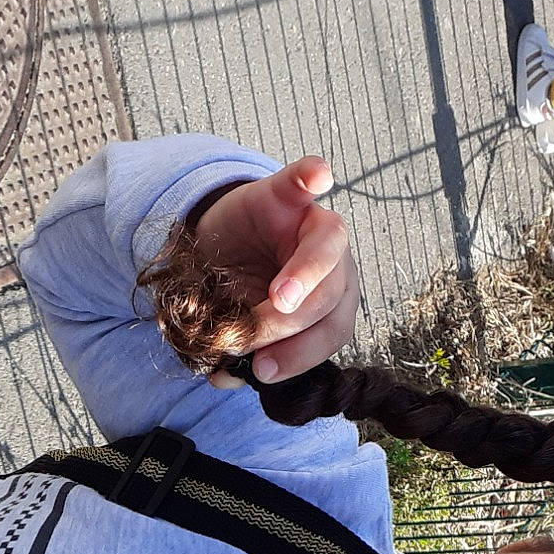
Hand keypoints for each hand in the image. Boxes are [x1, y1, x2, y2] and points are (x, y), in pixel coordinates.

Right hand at [188, 157, 358, 384]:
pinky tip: (317, 178)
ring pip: (327, 246)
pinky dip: (312, 177)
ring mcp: (312, 222)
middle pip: (330, 295)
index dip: (303, 354)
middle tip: (247, 337)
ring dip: (305, 275)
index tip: (264, 371)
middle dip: (289, 324)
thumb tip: (228, 376)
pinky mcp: (285, 192)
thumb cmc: (241, 291)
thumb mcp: (243, 325)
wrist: (220, 246)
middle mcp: (334, 263)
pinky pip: (304, 180)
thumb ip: (247, 351)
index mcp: (331, 299)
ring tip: (278, 298)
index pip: (333, 330)